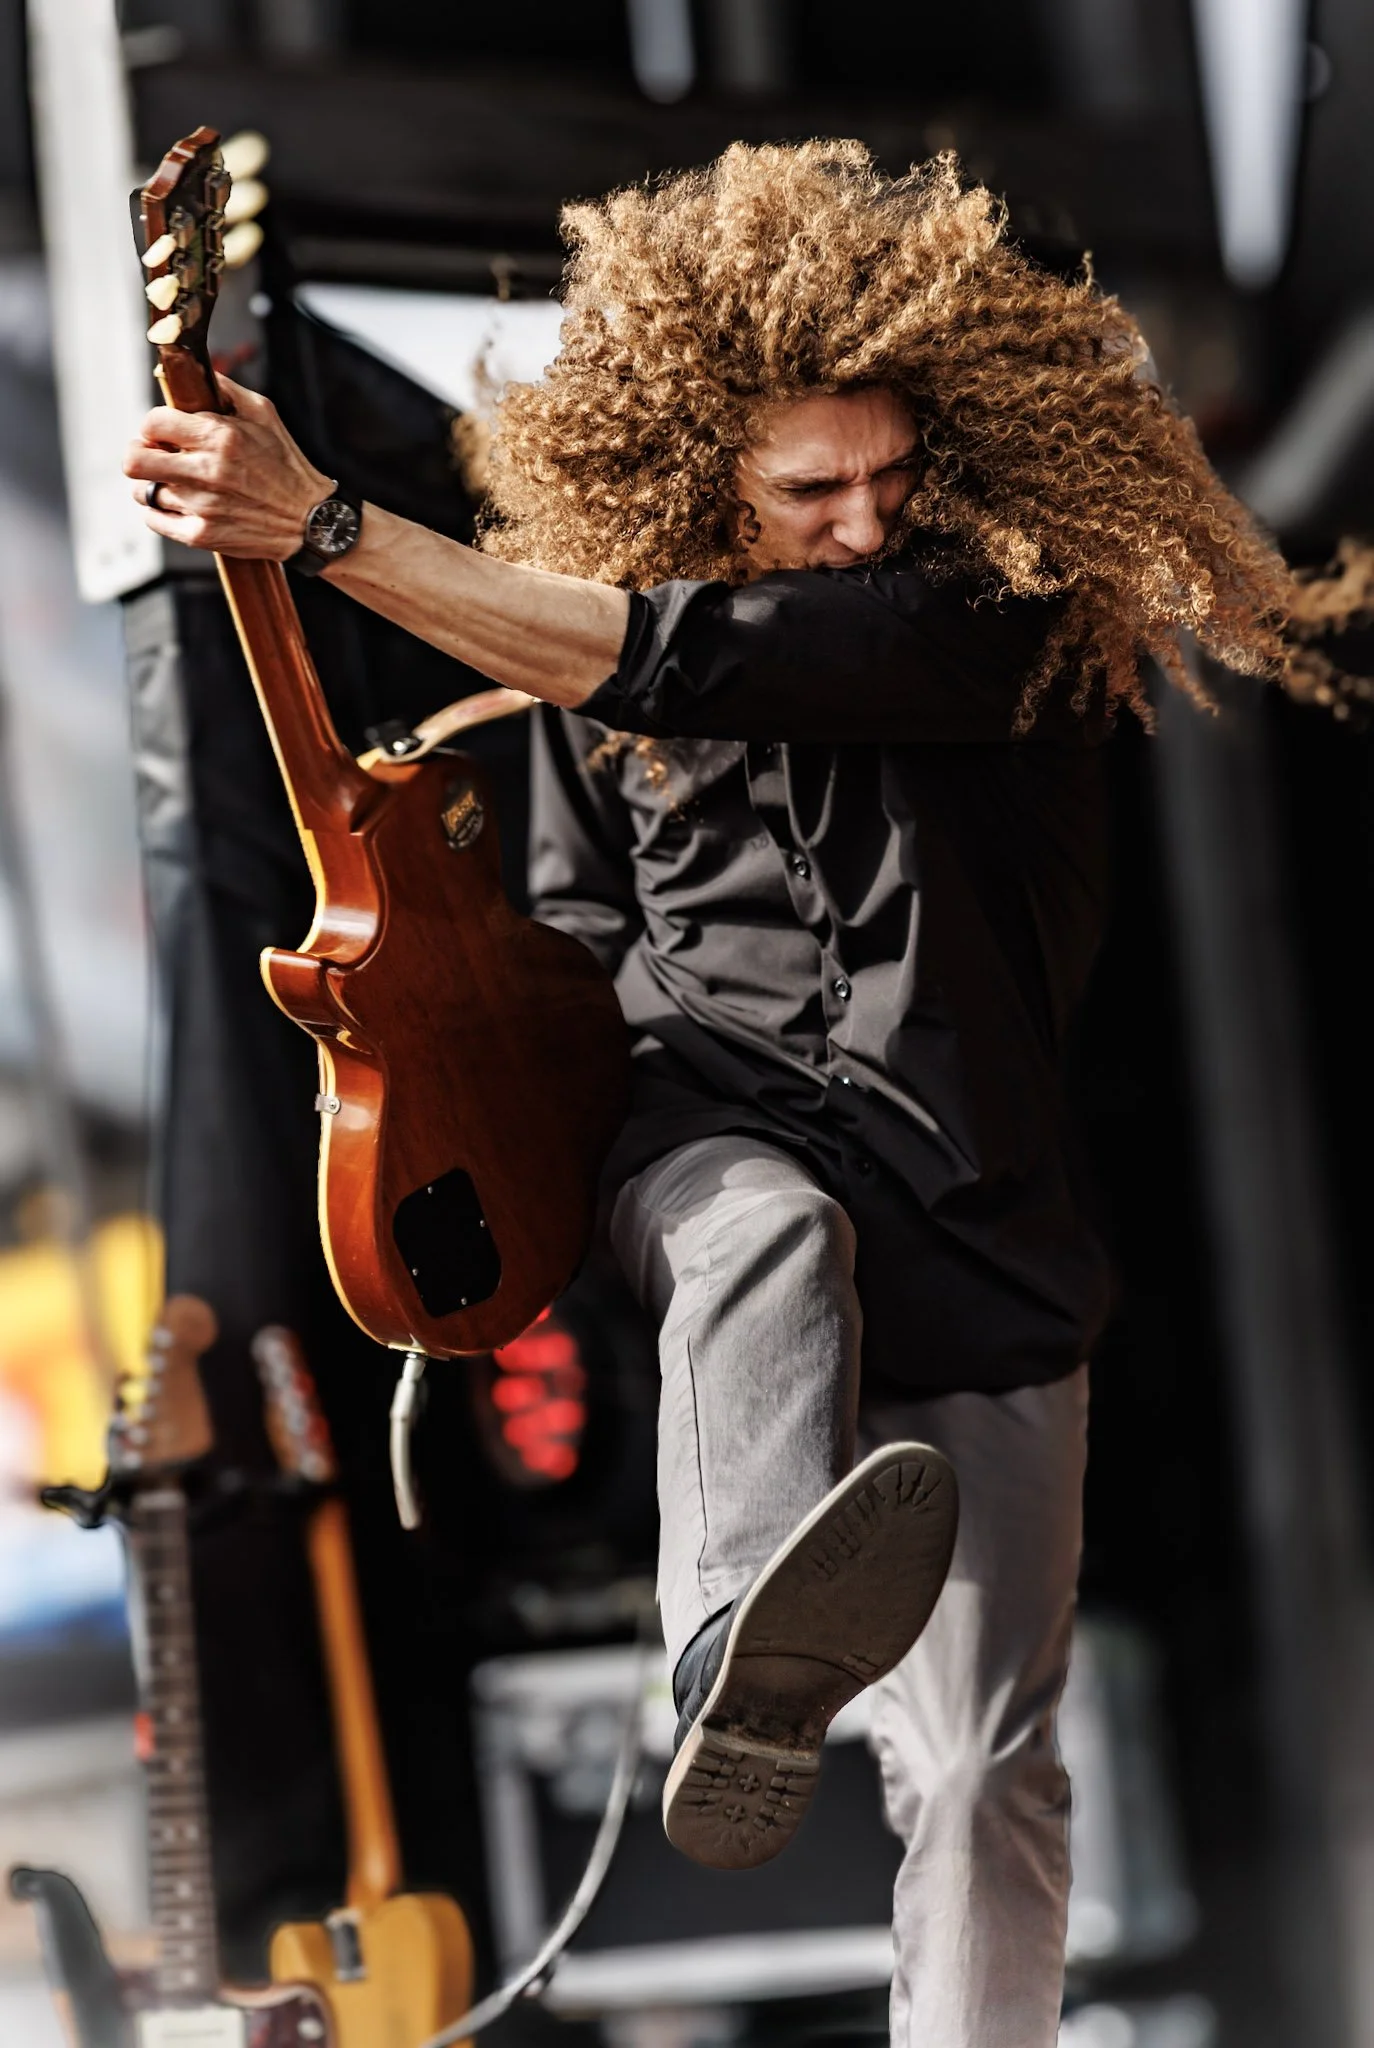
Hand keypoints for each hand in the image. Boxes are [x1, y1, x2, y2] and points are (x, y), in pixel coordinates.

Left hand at [123, 375, 335, 559]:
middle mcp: (207, 472)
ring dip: (153, 484)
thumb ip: (225, 389)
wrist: (311, 522)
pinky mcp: (202, 535)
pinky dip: (161, 511)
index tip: (163, 432)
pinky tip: (180, 505)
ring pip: (143, 491)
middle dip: (139, 453)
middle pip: (134, 460)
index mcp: (220, 436)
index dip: (153, 425)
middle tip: (154, 455)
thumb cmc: (287, 465)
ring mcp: (202, 507)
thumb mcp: (264, 414)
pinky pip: (155, 520)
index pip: (153, 423)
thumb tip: (191, 370)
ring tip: (174, 482)